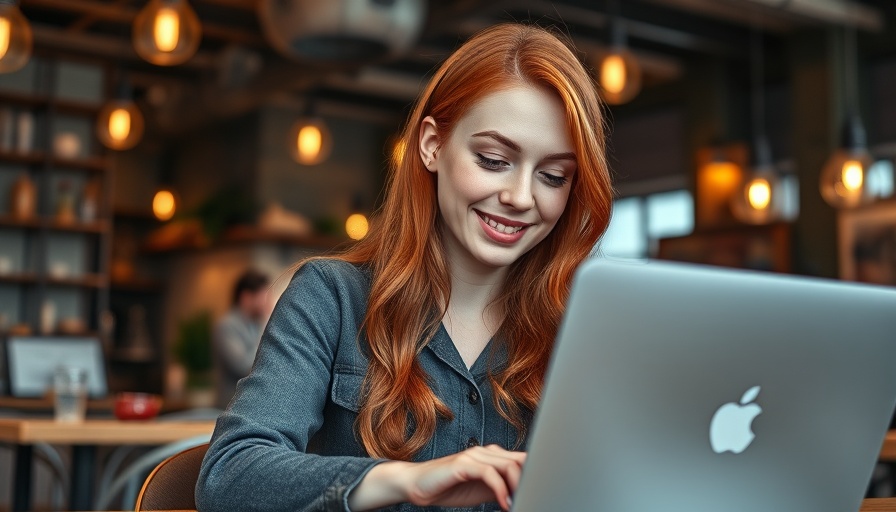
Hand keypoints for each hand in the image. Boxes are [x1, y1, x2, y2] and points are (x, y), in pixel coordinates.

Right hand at [348, 444, 525, 510]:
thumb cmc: (449, 487)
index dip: (535, 473)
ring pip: (508, 466)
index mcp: (492, 456)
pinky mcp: (463, 464)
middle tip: (536, 498)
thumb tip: (524, 494)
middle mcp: (485, 451)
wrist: (416, 485)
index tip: (541, 492)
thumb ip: (501, 488)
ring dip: (519, 487)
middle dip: (531, 481)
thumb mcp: (481, 489)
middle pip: (520, 461)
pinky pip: (489, 474)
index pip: (522, 459)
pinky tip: (504, 503)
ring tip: (520, 503)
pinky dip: (501, 489)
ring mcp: (474, 455)